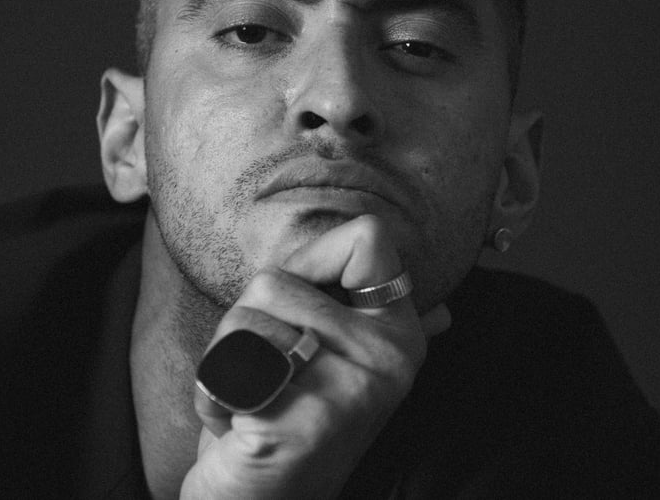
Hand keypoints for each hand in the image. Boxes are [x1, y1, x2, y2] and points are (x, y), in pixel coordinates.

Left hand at [180, 215, 450, 498]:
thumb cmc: (291, 416)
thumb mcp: (343, 365)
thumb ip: (386, 329)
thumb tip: (447, 312)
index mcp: (400, 334)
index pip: (367, 236)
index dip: (312, 260)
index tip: (299, 308)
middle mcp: (389, 359)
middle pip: (275, 279)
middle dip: (246, 322)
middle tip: (266, 372)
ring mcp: (351, 391)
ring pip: (245, 316)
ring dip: (224, 358)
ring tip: (253, 395)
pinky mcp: (303, 422)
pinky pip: (227, 362)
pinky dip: (213, 389)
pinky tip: (236, 422)